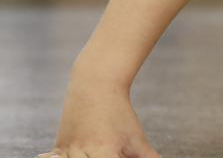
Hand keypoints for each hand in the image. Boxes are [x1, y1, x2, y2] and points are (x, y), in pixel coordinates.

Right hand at [39, 80, 158, 157]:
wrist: (95, 87)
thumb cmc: (120, 115)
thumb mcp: (136, 138)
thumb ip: (149, 157)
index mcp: (106, 153)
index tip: (117, 156)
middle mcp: (84, 154)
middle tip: (106, 153)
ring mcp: (68, 151)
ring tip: (88, 153)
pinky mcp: (58, 147)